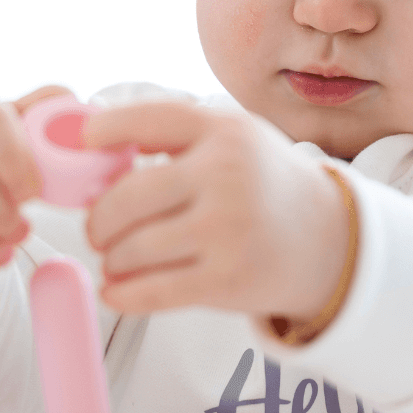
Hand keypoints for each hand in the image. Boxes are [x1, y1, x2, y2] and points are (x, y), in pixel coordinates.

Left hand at [82, 102, 349, 322]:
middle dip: (99, 219)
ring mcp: (227, 229)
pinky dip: (123, 293)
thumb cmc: (268, 186)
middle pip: (127, 196)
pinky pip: (152, 291)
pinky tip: (115, 290)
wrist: (330, 241)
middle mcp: (226, 174)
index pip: (148, 119)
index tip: (83, 143)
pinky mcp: (226, 279)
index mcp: (225, 132)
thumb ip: (177, 132)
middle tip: (97, 229)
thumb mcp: (237, 138)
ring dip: (112, 257)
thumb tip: (97, 139)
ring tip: (115, 258)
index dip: (105, 130)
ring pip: (133, 248)